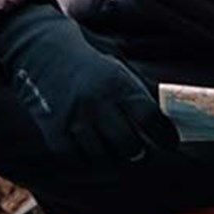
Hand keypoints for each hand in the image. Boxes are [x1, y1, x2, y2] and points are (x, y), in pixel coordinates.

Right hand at [0, 3, 176, 162]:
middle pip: (129, 145)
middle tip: (140, 153)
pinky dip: (87, 161)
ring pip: (103, 157)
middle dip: (139, 154)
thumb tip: (166, 126)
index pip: (151, 119)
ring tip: (118, 155)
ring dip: (114, 161)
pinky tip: (92, 154)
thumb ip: (139, 98)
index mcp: (120, 86)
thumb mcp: (119, 73)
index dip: (165, 137)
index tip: (170, 145)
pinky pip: (76, 158)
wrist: (43, 52)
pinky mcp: (54, 129)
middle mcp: (98, 102)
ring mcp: (75, 117)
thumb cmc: (90, 68)